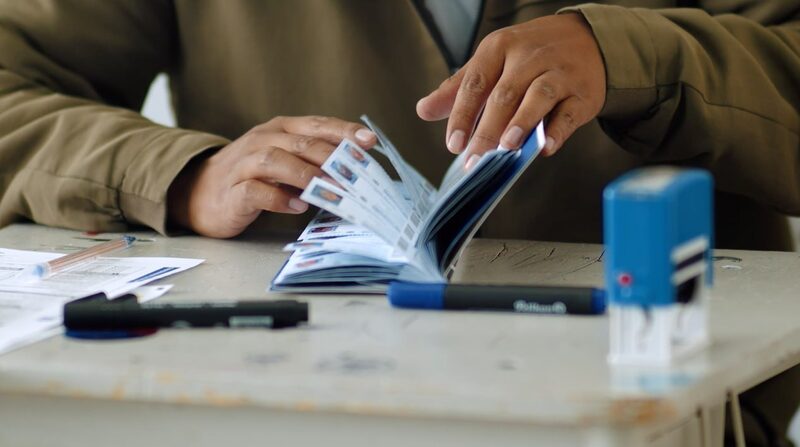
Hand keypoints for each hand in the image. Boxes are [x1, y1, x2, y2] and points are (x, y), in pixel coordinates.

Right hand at [168, 116, 375, 237]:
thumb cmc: (252, 177)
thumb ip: (314, 161)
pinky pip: (256, 191)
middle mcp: (262, 140)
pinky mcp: (232, 191)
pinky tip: (298, 206)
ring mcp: (244, 164)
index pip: (317, 124)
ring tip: (334, 191)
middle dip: (333, 157)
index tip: (371, 141)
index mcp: (280, 129)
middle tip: (359, 174)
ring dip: (308, 176)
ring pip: (277, 161)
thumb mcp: (285, 162)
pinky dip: (279, 198)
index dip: (344, 131)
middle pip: (301, 142)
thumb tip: (356, 169)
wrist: (199, 192)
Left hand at [416, 13, 605, 159]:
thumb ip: (458, 88)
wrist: (586, 38)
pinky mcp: (583, 93)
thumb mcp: (491, 62)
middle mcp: (529, 57)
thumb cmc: (530, 55)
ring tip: (507, 146)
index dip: (462, 115)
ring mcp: (559, 73)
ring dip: (521, 122)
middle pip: (504, 95)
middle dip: (487, 130)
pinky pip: (569, 112)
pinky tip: (545, 147)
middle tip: (475, 158)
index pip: (475, 83)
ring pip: (539, 97)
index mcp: (499, 48)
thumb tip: (424, 110)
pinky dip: (557, 131)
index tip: (454, 144)